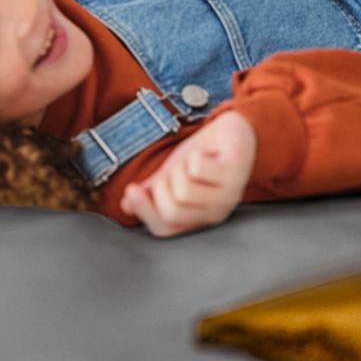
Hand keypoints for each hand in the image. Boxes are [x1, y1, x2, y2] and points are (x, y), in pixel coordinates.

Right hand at [119, 110, 255, 236]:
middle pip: (171, 210)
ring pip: (183, 190)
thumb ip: (150, 191)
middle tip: (173, 171)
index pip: (164, 229)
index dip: (144, 211)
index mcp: (199, 218)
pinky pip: (198, 168)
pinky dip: (195, 155)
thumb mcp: (171, 174)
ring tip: (191, 161)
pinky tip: (206, 153)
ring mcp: (228, 194)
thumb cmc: (205, 156)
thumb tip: (126, 206)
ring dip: (180, 168)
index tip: (131, 190)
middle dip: (162, 185)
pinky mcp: (234, 172)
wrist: (235, 130)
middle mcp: (215, 212)